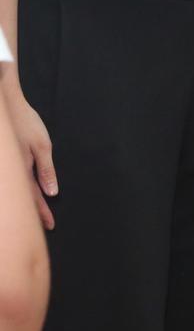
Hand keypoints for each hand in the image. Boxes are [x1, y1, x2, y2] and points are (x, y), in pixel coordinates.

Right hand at [4, 83, 55, 229]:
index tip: (50, 225)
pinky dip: (13, 191)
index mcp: (21, 169)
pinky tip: (15, 196)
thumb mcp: (42, 145)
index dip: (42, 213)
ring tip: (28, 219)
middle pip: (20, 198)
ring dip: (21, 204)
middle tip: (42, 226)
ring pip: (11, 192)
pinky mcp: (3, 161)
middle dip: (31, 213)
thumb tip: (52, 192)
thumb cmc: (24, 122)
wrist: (3, 104)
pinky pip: (7, 181)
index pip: (33, 198)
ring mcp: (4, 167)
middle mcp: (9, 172)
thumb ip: (46, 170)